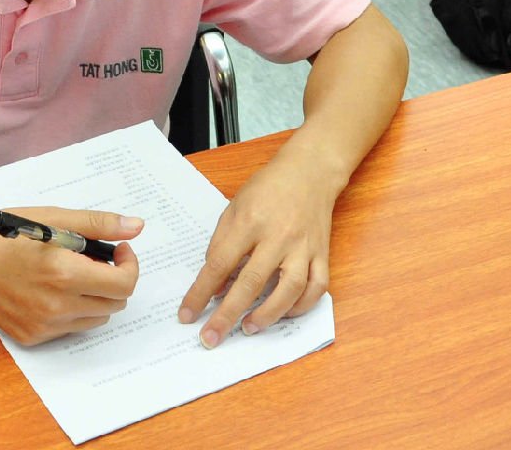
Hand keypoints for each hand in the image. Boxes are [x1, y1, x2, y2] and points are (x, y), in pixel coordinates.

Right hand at [0, 207, 141, 346]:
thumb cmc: (4, 233)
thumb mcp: (53, 218)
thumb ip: (98, 224)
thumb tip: (135, 226)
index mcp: (65, 273)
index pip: (123, 284)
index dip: (129, 265)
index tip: (120, 251)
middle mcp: (56, 306)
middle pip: (114, 304)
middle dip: (114, 280)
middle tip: (98, 260)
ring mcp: (43, 325)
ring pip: (95, 319)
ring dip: (96, 297)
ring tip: (74, 274)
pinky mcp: (32, 336)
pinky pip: (69, 328)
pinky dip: (72, 310)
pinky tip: (53, 289)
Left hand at [178, 152, 338, 347]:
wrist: (310, 171)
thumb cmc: (268, 188)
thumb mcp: (234, 207)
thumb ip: (222, 244)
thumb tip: (214, 285)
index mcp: (250, 221)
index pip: (219, 264)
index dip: (200, 293)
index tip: (187, 315)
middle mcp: (278, 236)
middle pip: (250, 283)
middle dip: (227, 315)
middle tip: (210, 338)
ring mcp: (304, 246)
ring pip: (289, 289)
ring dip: (268, 315)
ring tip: (248, 328)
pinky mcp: (322, 253)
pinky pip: (317, 287)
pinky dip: (301, 306)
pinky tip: (284, 314)